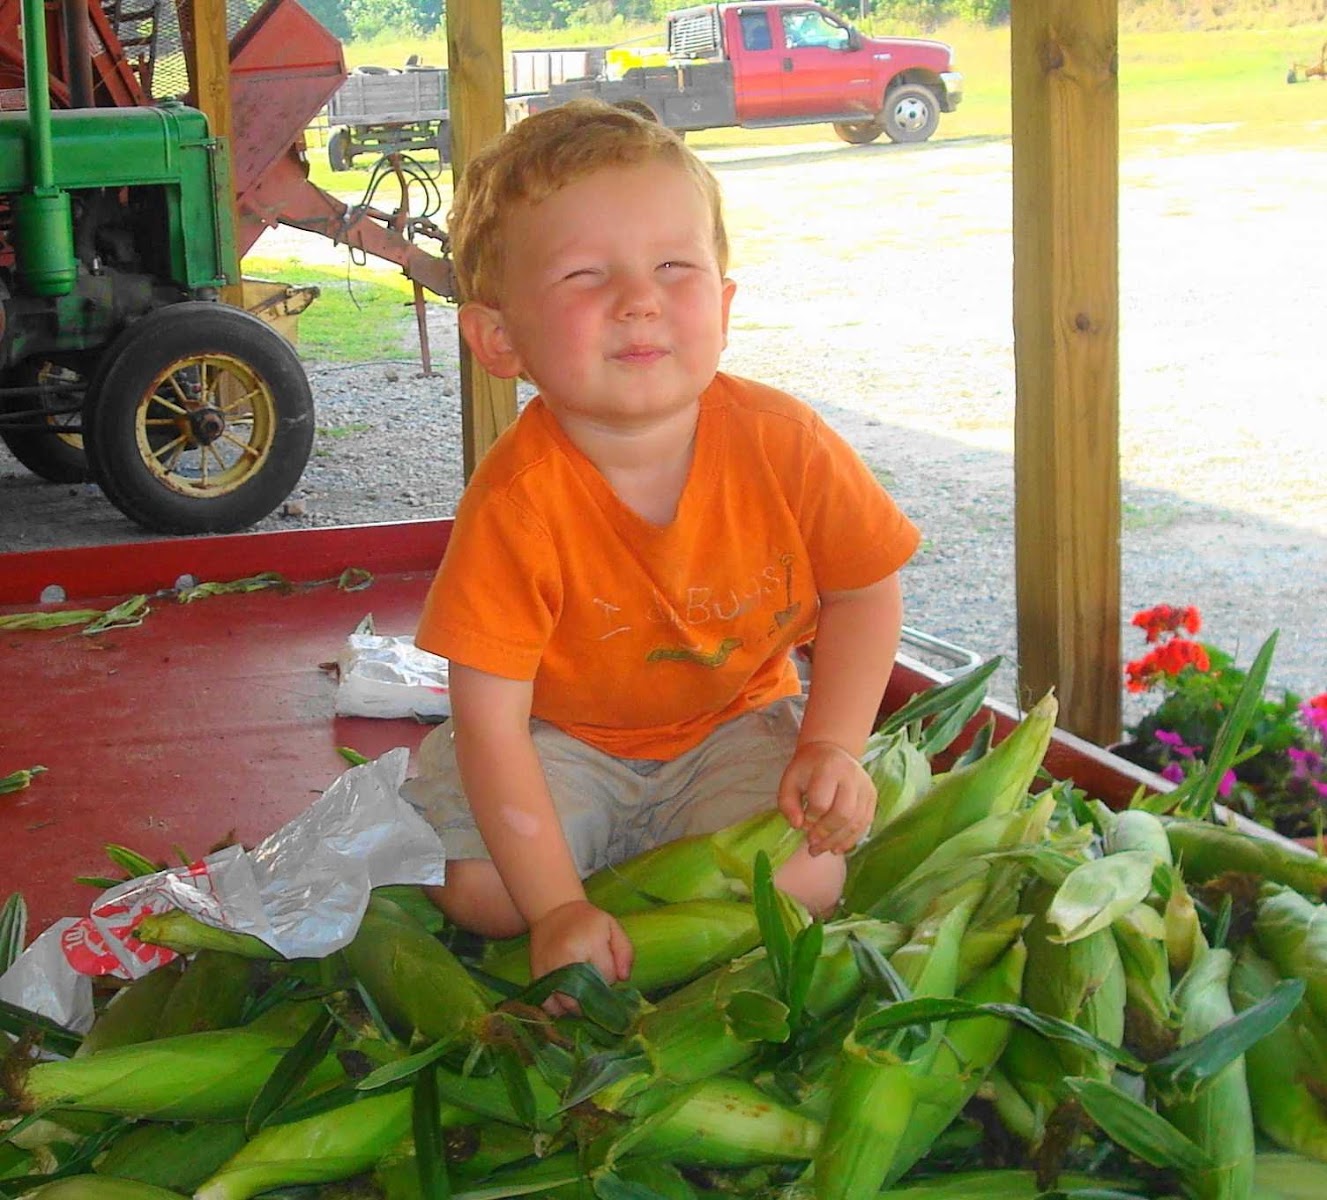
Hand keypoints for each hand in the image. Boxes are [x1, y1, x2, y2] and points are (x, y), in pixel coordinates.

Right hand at [527, 900, 633, 1015]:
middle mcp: (567, 960)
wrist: (553, 912)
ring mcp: (549, 971)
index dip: (611, 977)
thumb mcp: (612, 927)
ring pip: (569, 1006)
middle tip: (596, 984)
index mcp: (589, 944)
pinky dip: (559, 1010)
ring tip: (584, 994)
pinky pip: (549, 1006)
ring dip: (580, 1007)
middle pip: (588, 996)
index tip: (606, 968)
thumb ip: (625, 952)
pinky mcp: (537, 978)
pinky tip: (567, 1000)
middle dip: (596, 996)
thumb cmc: (587, 921)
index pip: (608, 977)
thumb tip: (623, 979)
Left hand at [776, 740, 876, 855]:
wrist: (831, 752)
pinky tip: (836, 847)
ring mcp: (865, 786)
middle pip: (843, 814)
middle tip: (811, 843)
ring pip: (856, 822)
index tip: (801, 824)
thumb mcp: (790, 780)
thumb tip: (797, 826)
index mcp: (828, 767)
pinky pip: (865, 823)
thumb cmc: (807, 769)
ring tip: (821, 850)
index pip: (821, 801)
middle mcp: (852, 775)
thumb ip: (787, 803)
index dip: (810, 818)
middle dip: (825, 833)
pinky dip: (851, 839)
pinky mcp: (872, 796)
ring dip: (837, 841)